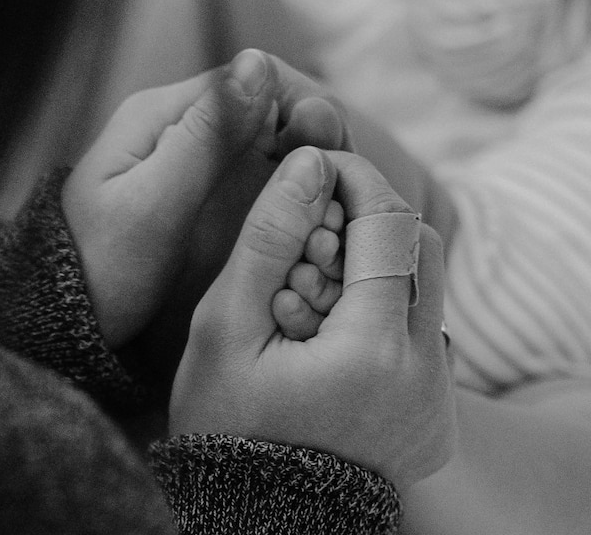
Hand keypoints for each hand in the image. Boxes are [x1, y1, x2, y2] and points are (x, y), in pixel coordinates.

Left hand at [63, 50, 350, 350]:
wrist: (69, 314)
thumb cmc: (104, 265)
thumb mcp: (153, 202)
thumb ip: (205, 137)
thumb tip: (258, 63)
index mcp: (161, 114)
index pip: (249, 78)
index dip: (299, 104)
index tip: (330, 151)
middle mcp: (177, 125)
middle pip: (262, 105)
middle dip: (309, 133)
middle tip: (340, 181)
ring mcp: (188, 158)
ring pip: (264, 138)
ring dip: (304, 158)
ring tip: (334, 198)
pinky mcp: (197, 189)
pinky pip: (252, 169)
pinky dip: (286, 181)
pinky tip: (309, 208)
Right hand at [170, 147, 456, 488]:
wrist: (255, 515)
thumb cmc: (225, 425)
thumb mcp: (226, 327)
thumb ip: (268, 238)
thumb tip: (308, 163)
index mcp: (373, 352)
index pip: (389, 223)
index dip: (354, 179)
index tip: (313, 169)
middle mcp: (425, 374)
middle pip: (418, 246)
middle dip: (365, 217)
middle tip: (307, 232)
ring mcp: (437, 398)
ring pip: (424, 284)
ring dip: (374, 260)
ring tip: (312, 284)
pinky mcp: (435, 411)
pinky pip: (421, 328)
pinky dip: (381, 304)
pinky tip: (330, 326)